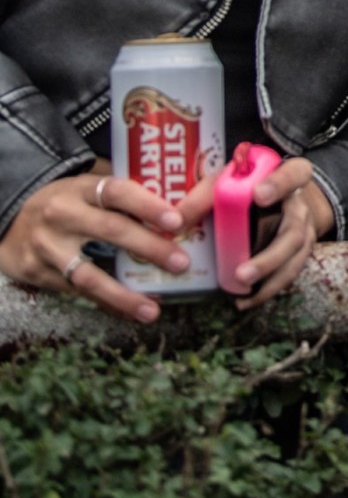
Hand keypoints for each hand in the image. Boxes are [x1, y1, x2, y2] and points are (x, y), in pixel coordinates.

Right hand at [0, 165, 186, 322]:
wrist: (7, 219)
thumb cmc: (64, 201)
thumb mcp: (86, 187)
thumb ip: (122, 194)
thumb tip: (177, 204)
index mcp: (81, 189)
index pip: (118, 192)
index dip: (148, 206)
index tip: (176, 221)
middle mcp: (62, 215)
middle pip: (110, 231)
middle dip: (148, 248)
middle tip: (180, 263)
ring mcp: (48, 247)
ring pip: (87, 275)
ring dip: (122, 295)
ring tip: (152, 310)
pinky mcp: (37, 274)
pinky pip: (76, 293)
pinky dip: (105, 303)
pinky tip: (130, 311)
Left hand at [182, 158, 334, 308]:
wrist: (278, 199)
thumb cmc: (247, 188)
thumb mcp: (227, 183)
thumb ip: (203, 198)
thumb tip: (173, 222)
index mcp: (288, 177)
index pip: (293, 174)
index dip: (279, 185)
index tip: (258, 195)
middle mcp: (300, 205)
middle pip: (294, 230)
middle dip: (269, 256)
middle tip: (241, 273)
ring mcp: (304, 230)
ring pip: (294, 255)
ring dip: (268, 275)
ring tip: (241, 288)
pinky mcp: (299, 252)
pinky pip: (289, 273)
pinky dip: (266, 289)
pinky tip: (244, 300)